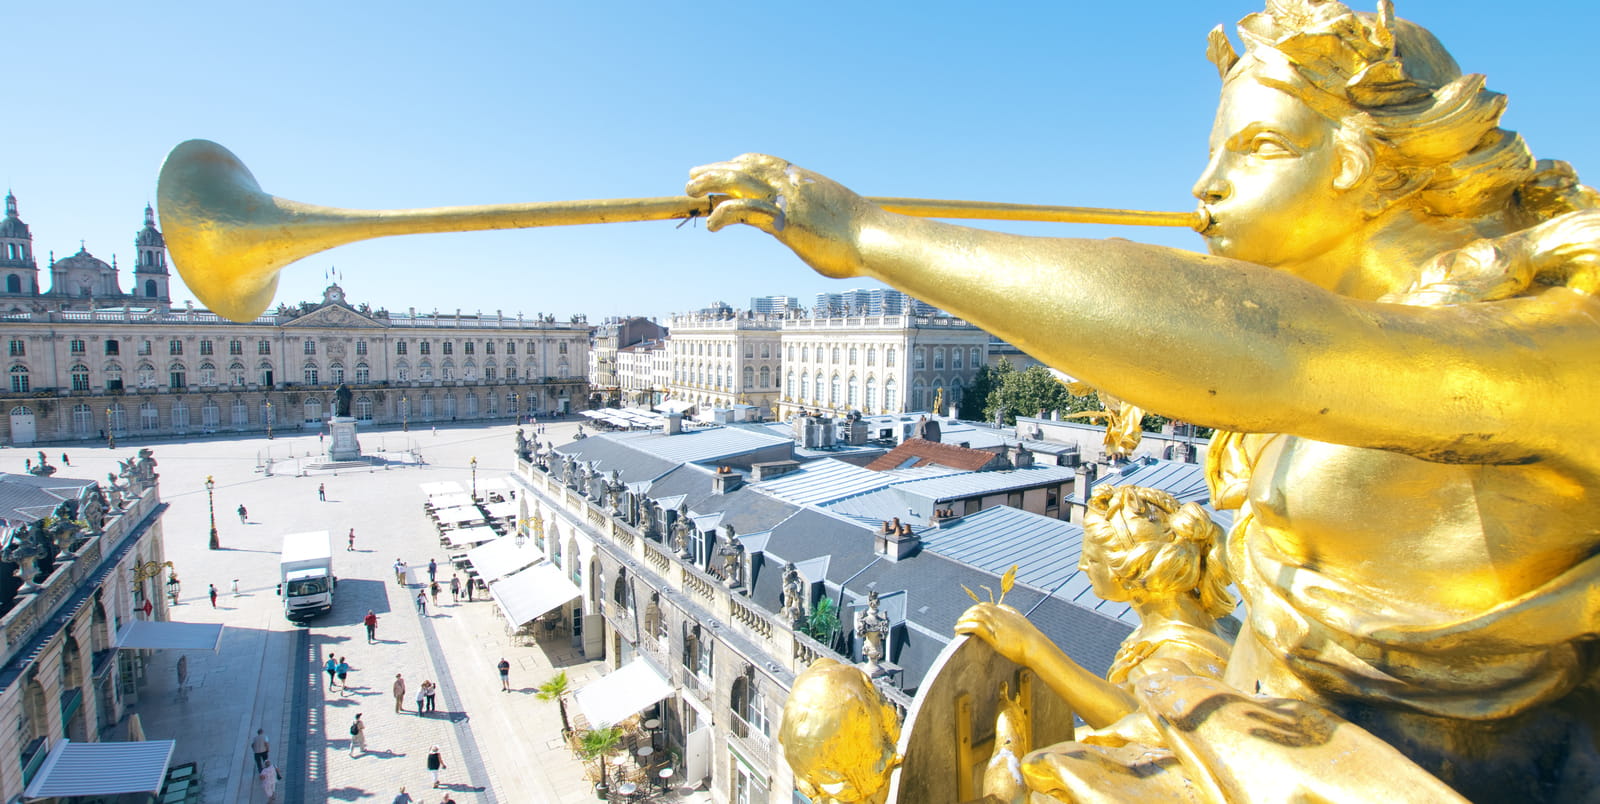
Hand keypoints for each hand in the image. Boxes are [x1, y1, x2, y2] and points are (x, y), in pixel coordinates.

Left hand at [686, 154, 878, 278]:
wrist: (877, 239)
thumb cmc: (863, 238)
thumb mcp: (832, 222)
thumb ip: (812, 223)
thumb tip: (808, 234)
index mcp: (805, 181)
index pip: (766, 162)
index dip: (741, 163)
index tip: (726, 165)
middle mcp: (793, 184)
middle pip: (745, 166)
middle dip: (717, 169)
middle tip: (694, 174)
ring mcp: (787, 200)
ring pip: (738, 180)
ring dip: (710, 182)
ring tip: (689, 190)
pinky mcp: (783, 221)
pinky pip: (744, 210)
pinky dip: (723, 213)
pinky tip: (711, 225)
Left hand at [954, 601, 1044, 667]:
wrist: (1037, 647)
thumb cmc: (1033, 641)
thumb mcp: (1023, 625)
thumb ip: (1015, 619)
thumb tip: (1010, 618)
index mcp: (1008, 612)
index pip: (987, 606)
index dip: (976, 610)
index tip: (970, 615)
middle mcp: (1001, 615)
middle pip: (979, 609)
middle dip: (968, 614)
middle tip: (961, 621)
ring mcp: (997, 625)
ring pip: (975, 617)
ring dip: (964, 620)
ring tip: (957, 626)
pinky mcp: (994, 636)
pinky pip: (975, 627)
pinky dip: (965, 627)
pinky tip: (959, 630)